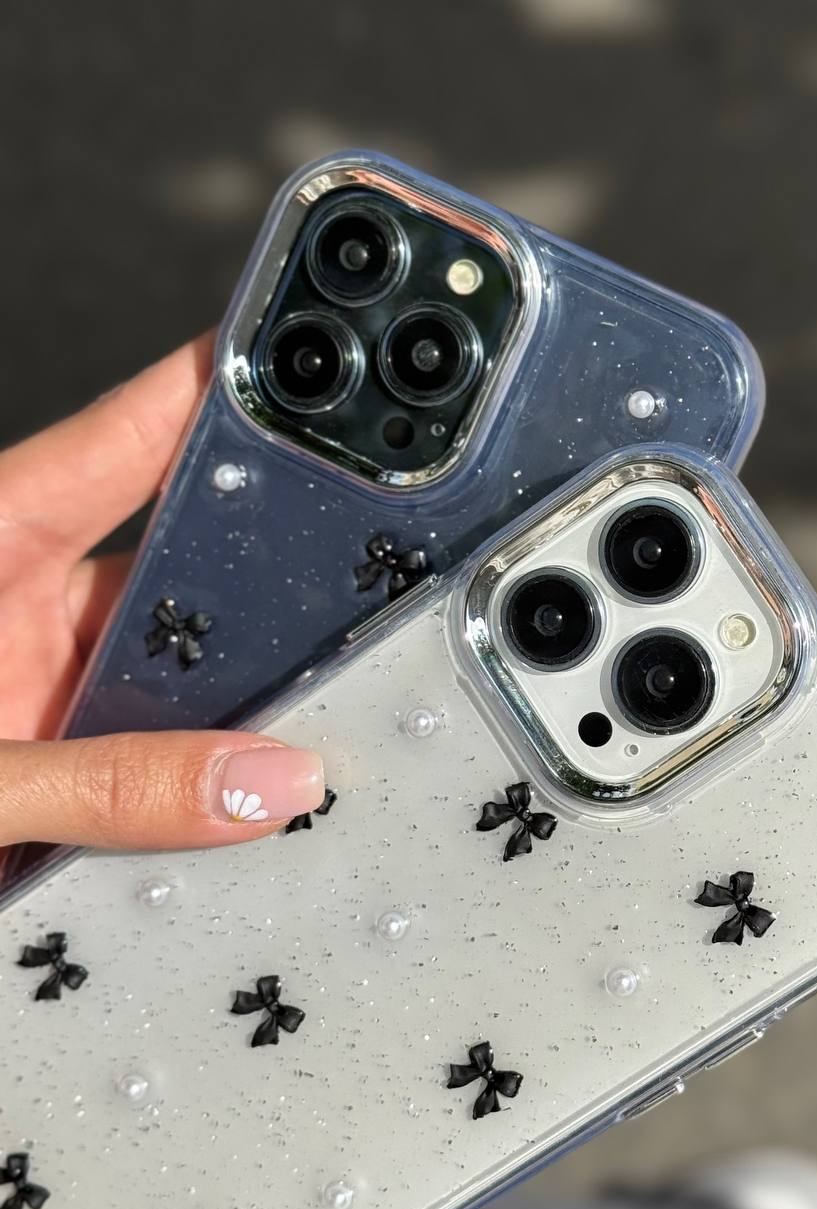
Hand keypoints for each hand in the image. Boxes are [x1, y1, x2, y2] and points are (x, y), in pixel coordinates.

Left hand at [0, 338, 324, 850]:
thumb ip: (102, 785)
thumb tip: (255, 784)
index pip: (117, 444)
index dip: (206, 394)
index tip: (291, 363)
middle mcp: (17, 608)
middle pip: (173, 567)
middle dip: (256, 590)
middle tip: (341, 602)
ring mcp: (42, 686)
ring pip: (175, 670)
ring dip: (232, 705)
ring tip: (293, 732)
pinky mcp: (58, 759)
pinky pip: (157, 749)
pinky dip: (204, 774)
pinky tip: (245, 794)